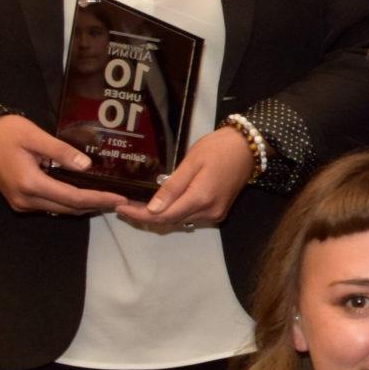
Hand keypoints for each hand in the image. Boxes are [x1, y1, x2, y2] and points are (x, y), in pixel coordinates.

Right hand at [0, 113, 127, 215]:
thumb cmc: (4, 133)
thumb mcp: (35, 136)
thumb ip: (61, 152)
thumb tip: (87, 166)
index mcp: (31, 184)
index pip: (74, 198)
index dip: (99, 199)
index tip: (120, 199)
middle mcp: (26, 200)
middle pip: (69, 208)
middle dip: (96, 205)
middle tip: (120, 201)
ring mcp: (21, 203)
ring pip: (59, 209)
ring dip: (83, 206)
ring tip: (107, 198)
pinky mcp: (19, 201)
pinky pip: (49, 206)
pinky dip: (69, 202)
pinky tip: (83, 194)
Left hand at [114, 126, 251, 232]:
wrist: (248, 147)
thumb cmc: (218, 149)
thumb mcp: (191, 163)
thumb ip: (172, 187)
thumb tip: (152, 209)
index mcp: (200, 199)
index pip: (163, 216)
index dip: (139, 215)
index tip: (120, 208)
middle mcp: (208, 212)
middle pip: (170, 222)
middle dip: (146, 217)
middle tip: (125, 205)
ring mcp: (215, 214)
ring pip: (180, 221)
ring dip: (159, 216)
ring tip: (139, 205)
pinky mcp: (218, 211)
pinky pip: (190, 217)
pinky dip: (174, 213)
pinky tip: (162, 204)